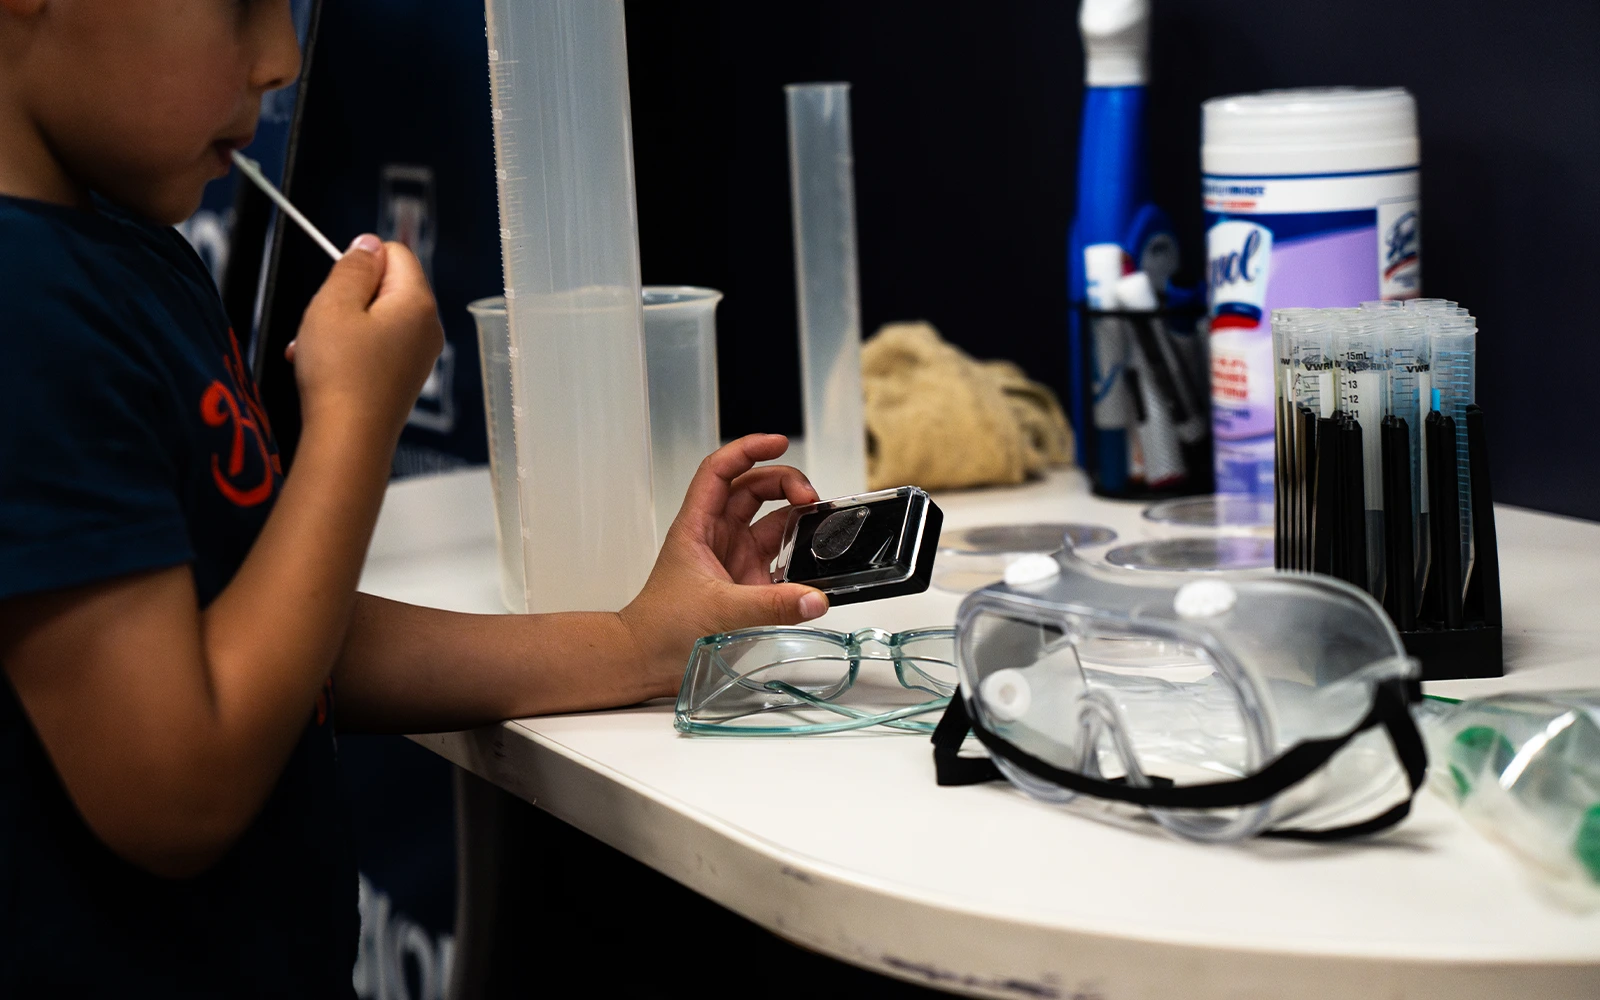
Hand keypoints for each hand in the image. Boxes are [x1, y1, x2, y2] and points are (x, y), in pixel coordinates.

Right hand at [289, 235, 443, 439]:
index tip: (337, 285)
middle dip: (346, 297)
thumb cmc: (340, 373)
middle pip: (385, 287)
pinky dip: (347, 350)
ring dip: (339, 326)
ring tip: (312, 348)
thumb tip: (369, 245)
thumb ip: (353, 268)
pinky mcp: (403, 378)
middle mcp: (427, 328)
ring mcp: (418, 356)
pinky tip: (320, 367)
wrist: (348, 439)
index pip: (396, 252)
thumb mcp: (334, 305)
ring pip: (374, 319)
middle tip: (322, 320)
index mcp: (418, 303)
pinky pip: (374, 348)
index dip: (360, 261)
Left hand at [620, 434, 828, 688]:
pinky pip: (779, 556)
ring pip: (769, 519)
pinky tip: (816, 558)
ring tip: (821, 522)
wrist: (646, 661)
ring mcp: (733, 558)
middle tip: (811, 499)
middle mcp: (716, 536)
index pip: (720, 470)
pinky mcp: (747, 582)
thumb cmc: (661, 629)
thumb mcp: (719, 612)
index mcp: (697, 526)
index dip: (748, 449)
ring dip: (796, 516)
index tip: (779, 442)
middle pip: (752, 489)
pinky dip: (799, 553)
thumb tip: (815, 599)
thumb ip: (771, 605)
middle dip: (784, 483)